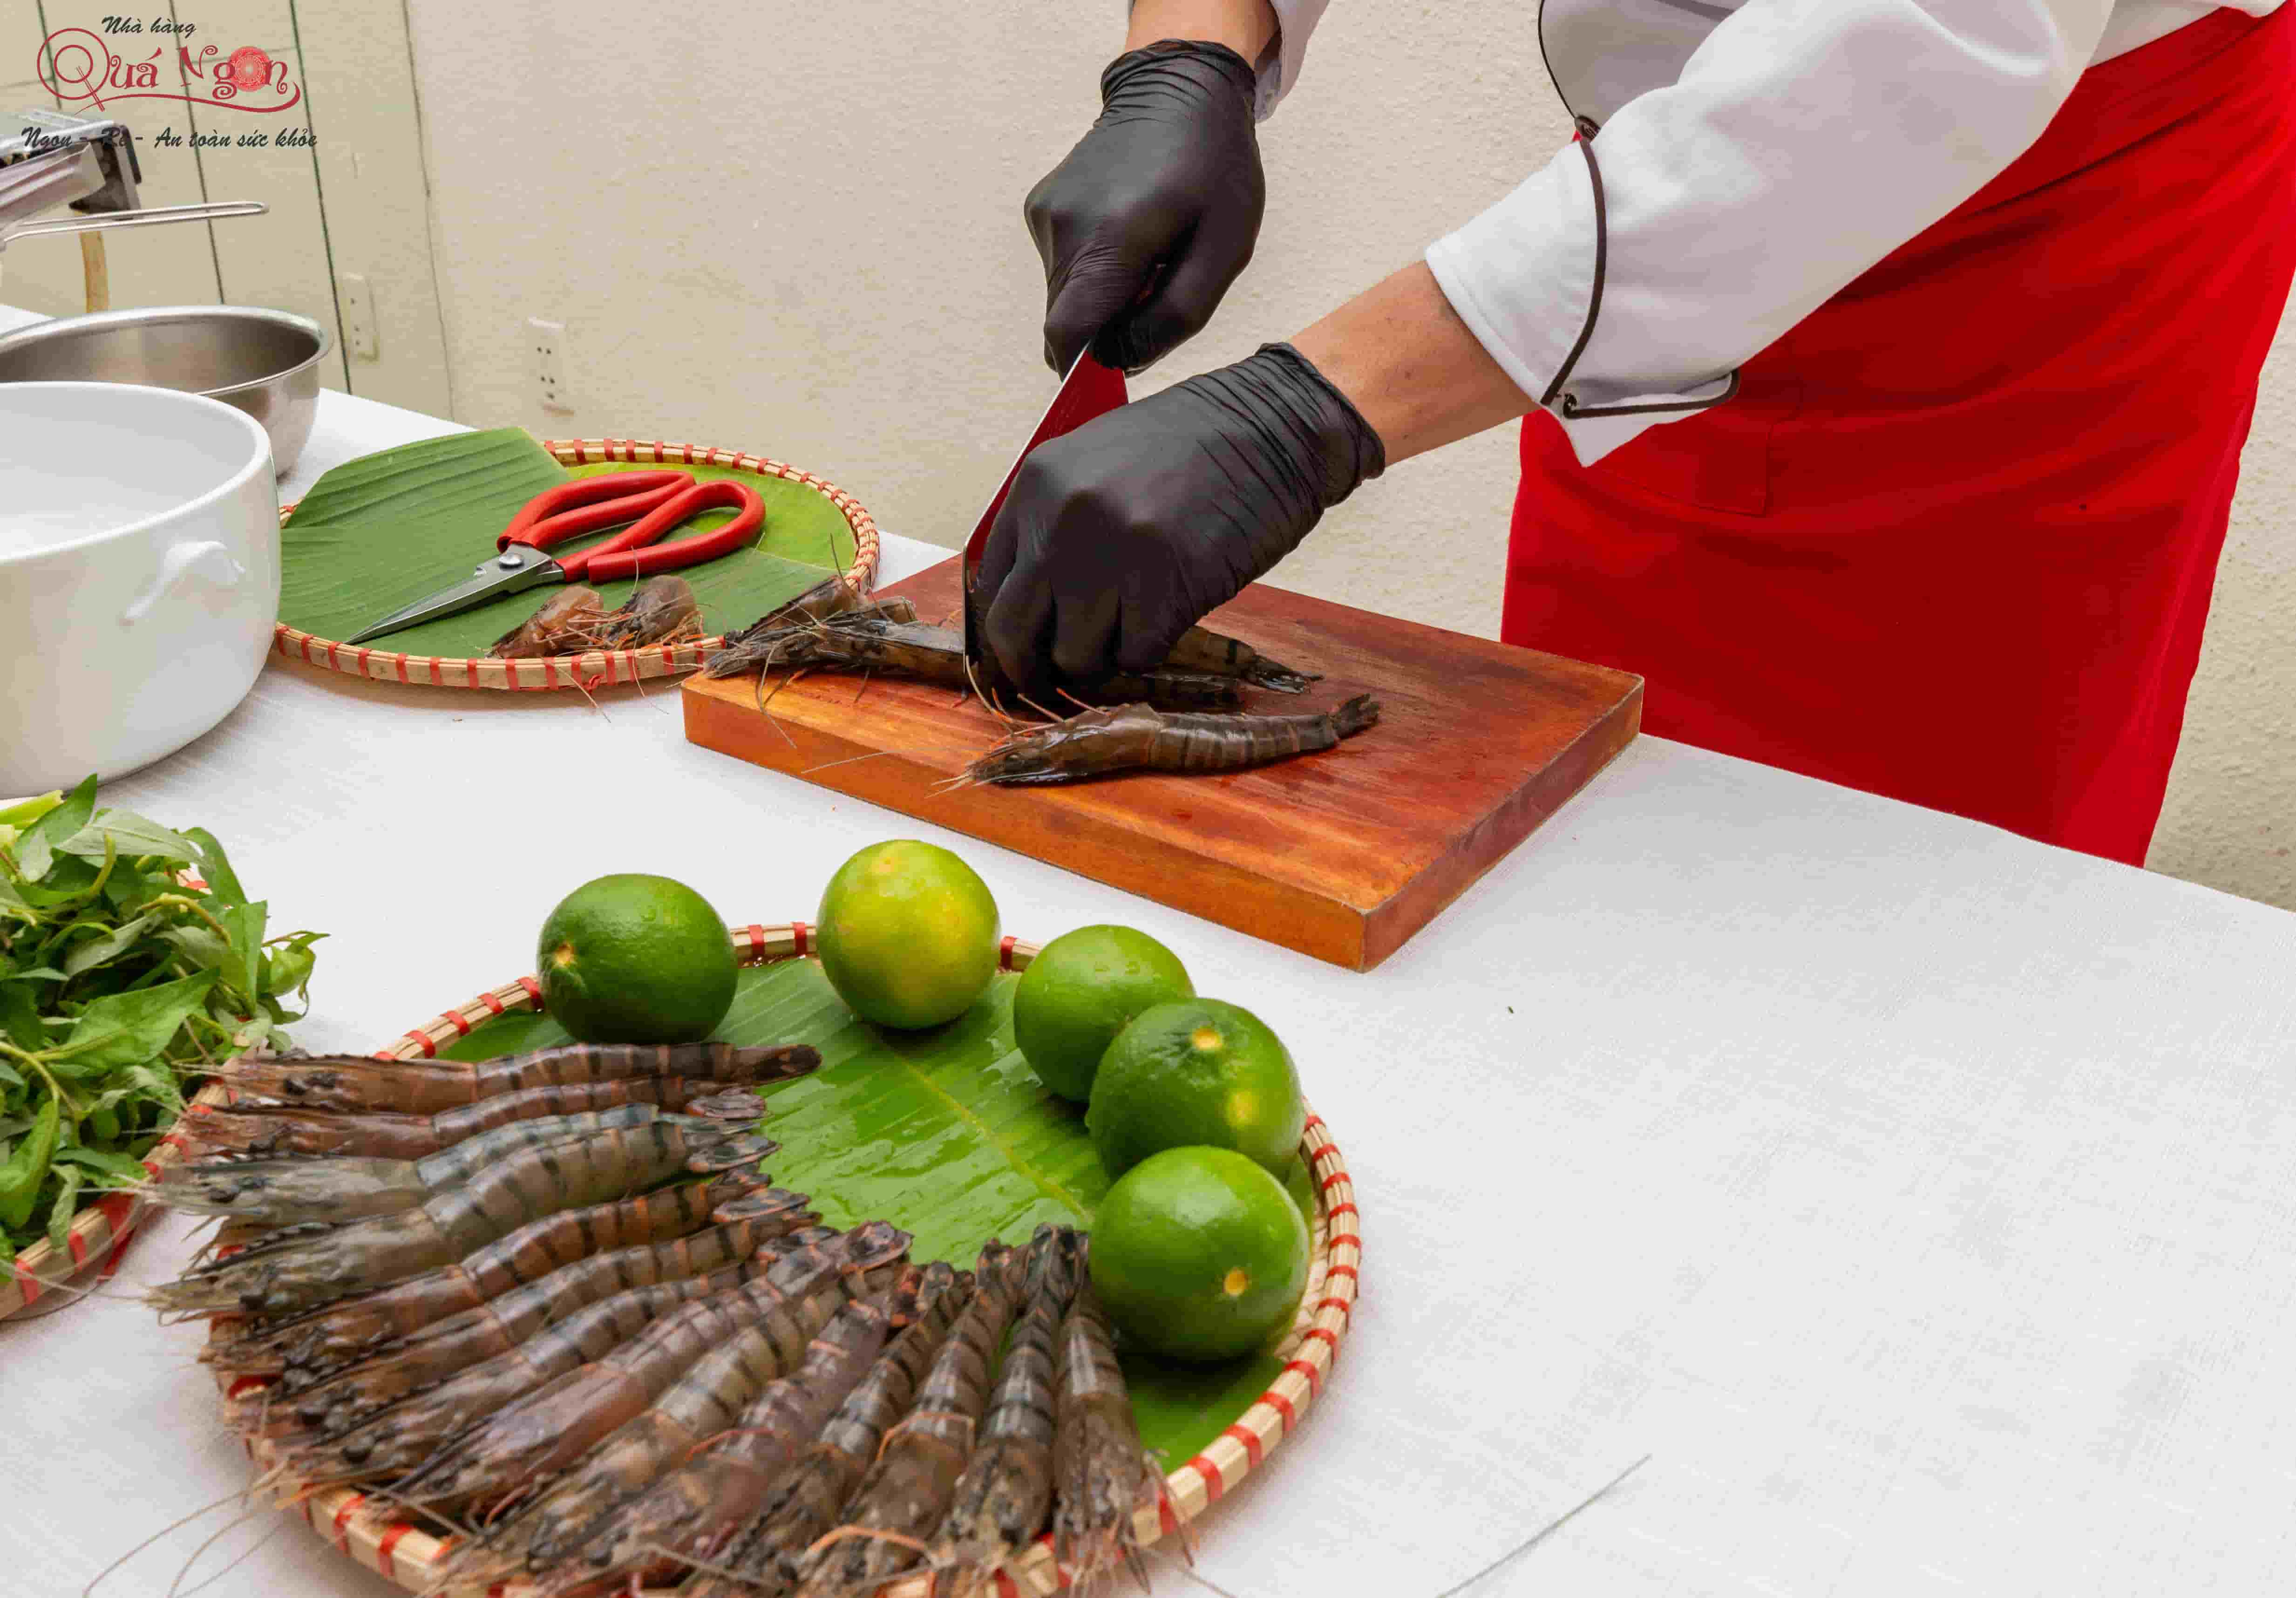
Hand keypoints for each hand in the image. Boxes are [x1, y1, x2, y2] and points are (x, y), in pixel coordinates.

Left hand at [979, 344, 1385, 692]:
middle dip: (1034, 669)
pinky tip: (1172, 614)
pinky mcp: (1163, 589)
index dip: (1006, 631)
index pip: (989, 585)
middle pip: (1013, 633)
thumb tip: (1033, 598)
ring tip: (1135, 628)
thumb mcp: (1098, 464)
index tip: (1026, 651)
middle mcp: (1060, 523)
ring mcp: (1109, 557)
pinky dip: (1153, 650)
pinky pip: (1137, 656)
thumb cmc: (1194, 446)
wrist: (1273, 426)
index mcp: (1037, 487)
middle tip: (1057, 681)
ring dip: (1104, 660)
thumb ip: (1056, 522)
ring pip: (1076, 657)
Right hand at [1025, 41, 1264, 373]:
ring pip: (1065, 295)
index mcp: (1111, 238)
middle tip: (1159, 290)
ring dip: (1105, 295)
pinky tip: (1129, 233)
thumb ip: (1176, 317)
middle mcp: (1064, 226)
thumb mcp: (1225, 250)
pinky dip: (1095, 269)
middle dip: (1109, 326)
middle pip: (1068, 320)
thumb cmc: (1214, 168)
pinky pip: (1063, 266)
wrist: (1178, 89)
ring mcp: (1045, 214)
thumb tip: (1123, 360)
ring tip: (1149, 253)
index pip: (1068, 334)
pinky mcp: (1040, 207)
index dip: (1087, 367)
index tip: (1117, 367)